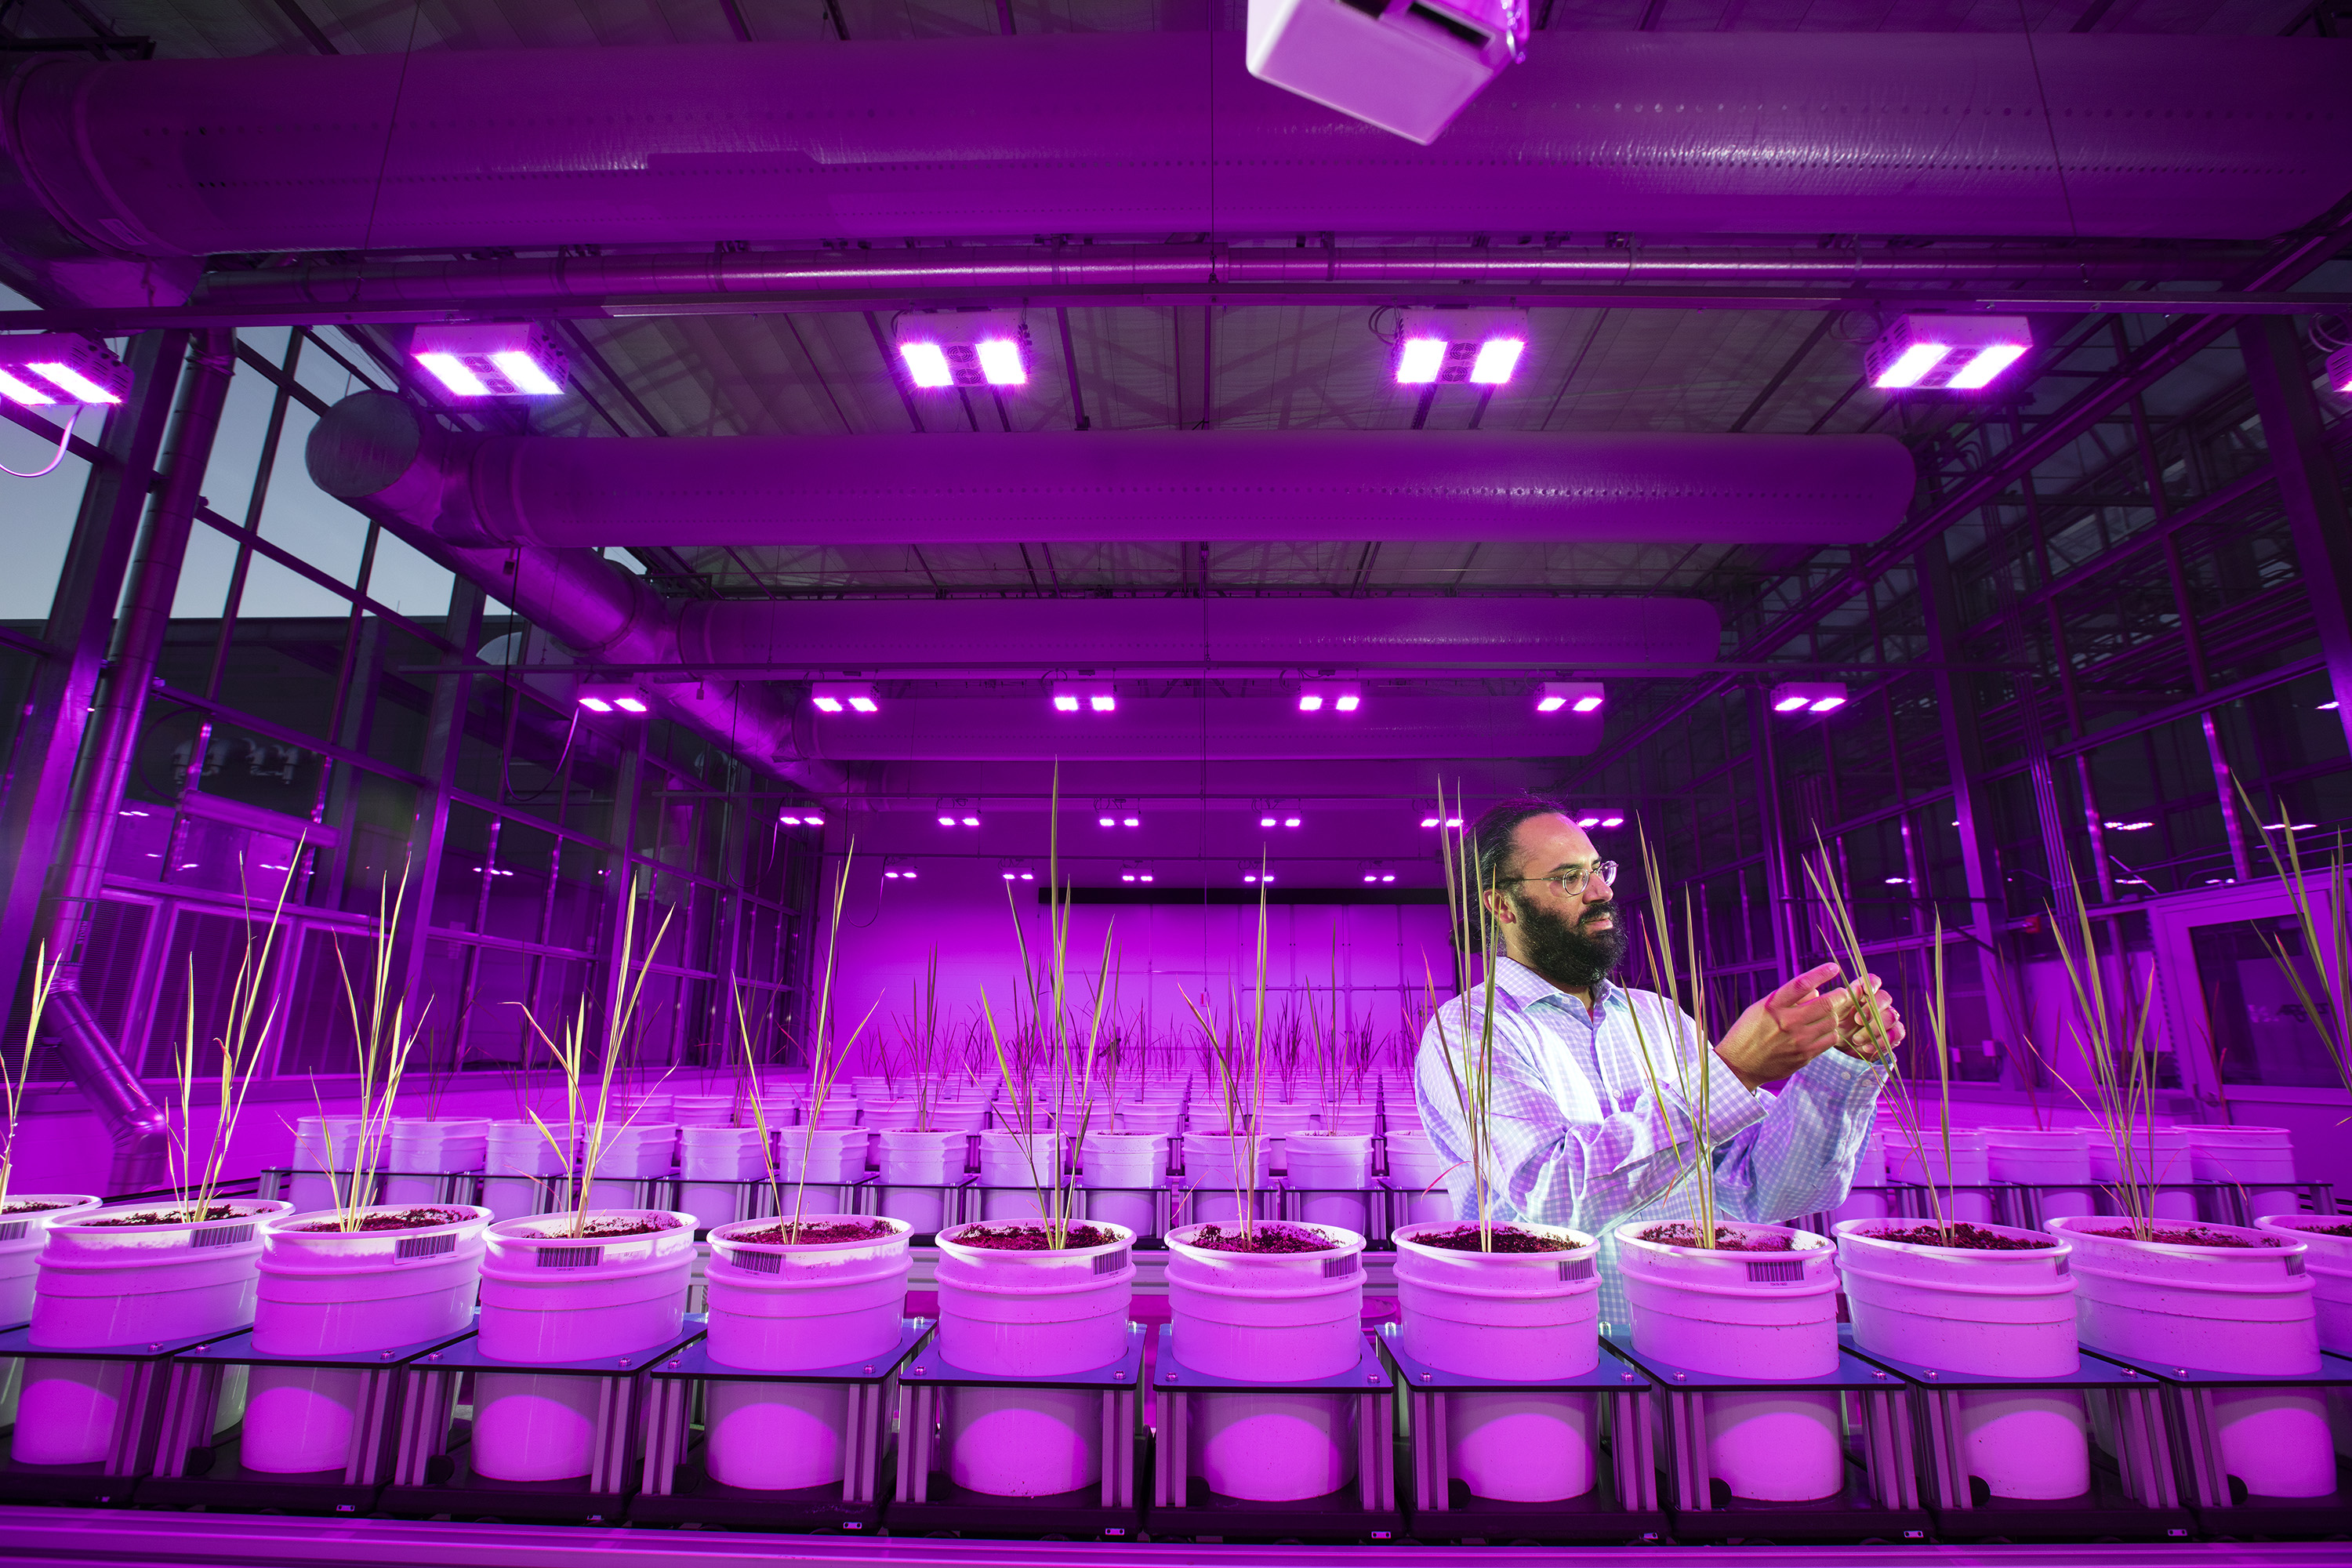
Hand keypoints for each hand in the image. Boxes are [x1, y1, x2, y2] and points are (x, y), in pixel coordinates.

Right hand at [1714, 962, 1843, 1091]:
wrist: (1739, 1065)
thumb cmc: (1749, 1032)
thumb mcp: (1761, 1008)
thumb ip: (1789, 1000)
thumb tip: (1817, 992)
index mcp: (1773, 1006)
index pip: (1802, 984)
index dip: (1821, 973)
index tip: (1833, 967)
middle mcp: (1786, 1022)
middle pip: (1825, 1004)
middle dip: (1839, 996)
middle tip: (1842, 993)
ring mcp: (1797, 1041)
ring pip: (1832, 1022)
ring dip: (1834, 1015)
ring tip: (1827, 1014)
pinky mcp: (1805, 1056)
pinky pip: (1830, 1040)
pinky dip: (1831, 1032)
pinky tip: (1823, 1030)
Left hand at [1830, 973, 1905, 1061]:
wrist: (1838, 1046)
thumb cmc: (1836, 1024)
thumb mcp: (1835, 1012)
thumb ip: (1845, 999)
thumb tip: (1857, 988)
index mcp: (1863, 994)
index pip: (1873, 981)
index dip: (1872, 984)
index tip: (1866, 991)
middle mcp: (1878, 1004)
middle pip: (1885, 998)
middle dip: (1872, 1009)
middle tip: (1857, 1020)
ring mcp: (1888, 1019)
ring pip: (1892, 1017)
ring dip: (1874, 1029)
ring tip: (1856, 1039)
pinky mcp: (1892, 1035)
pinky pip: (1896, 1034)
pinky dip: (1882, 1042)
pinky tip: (1867, 1047)